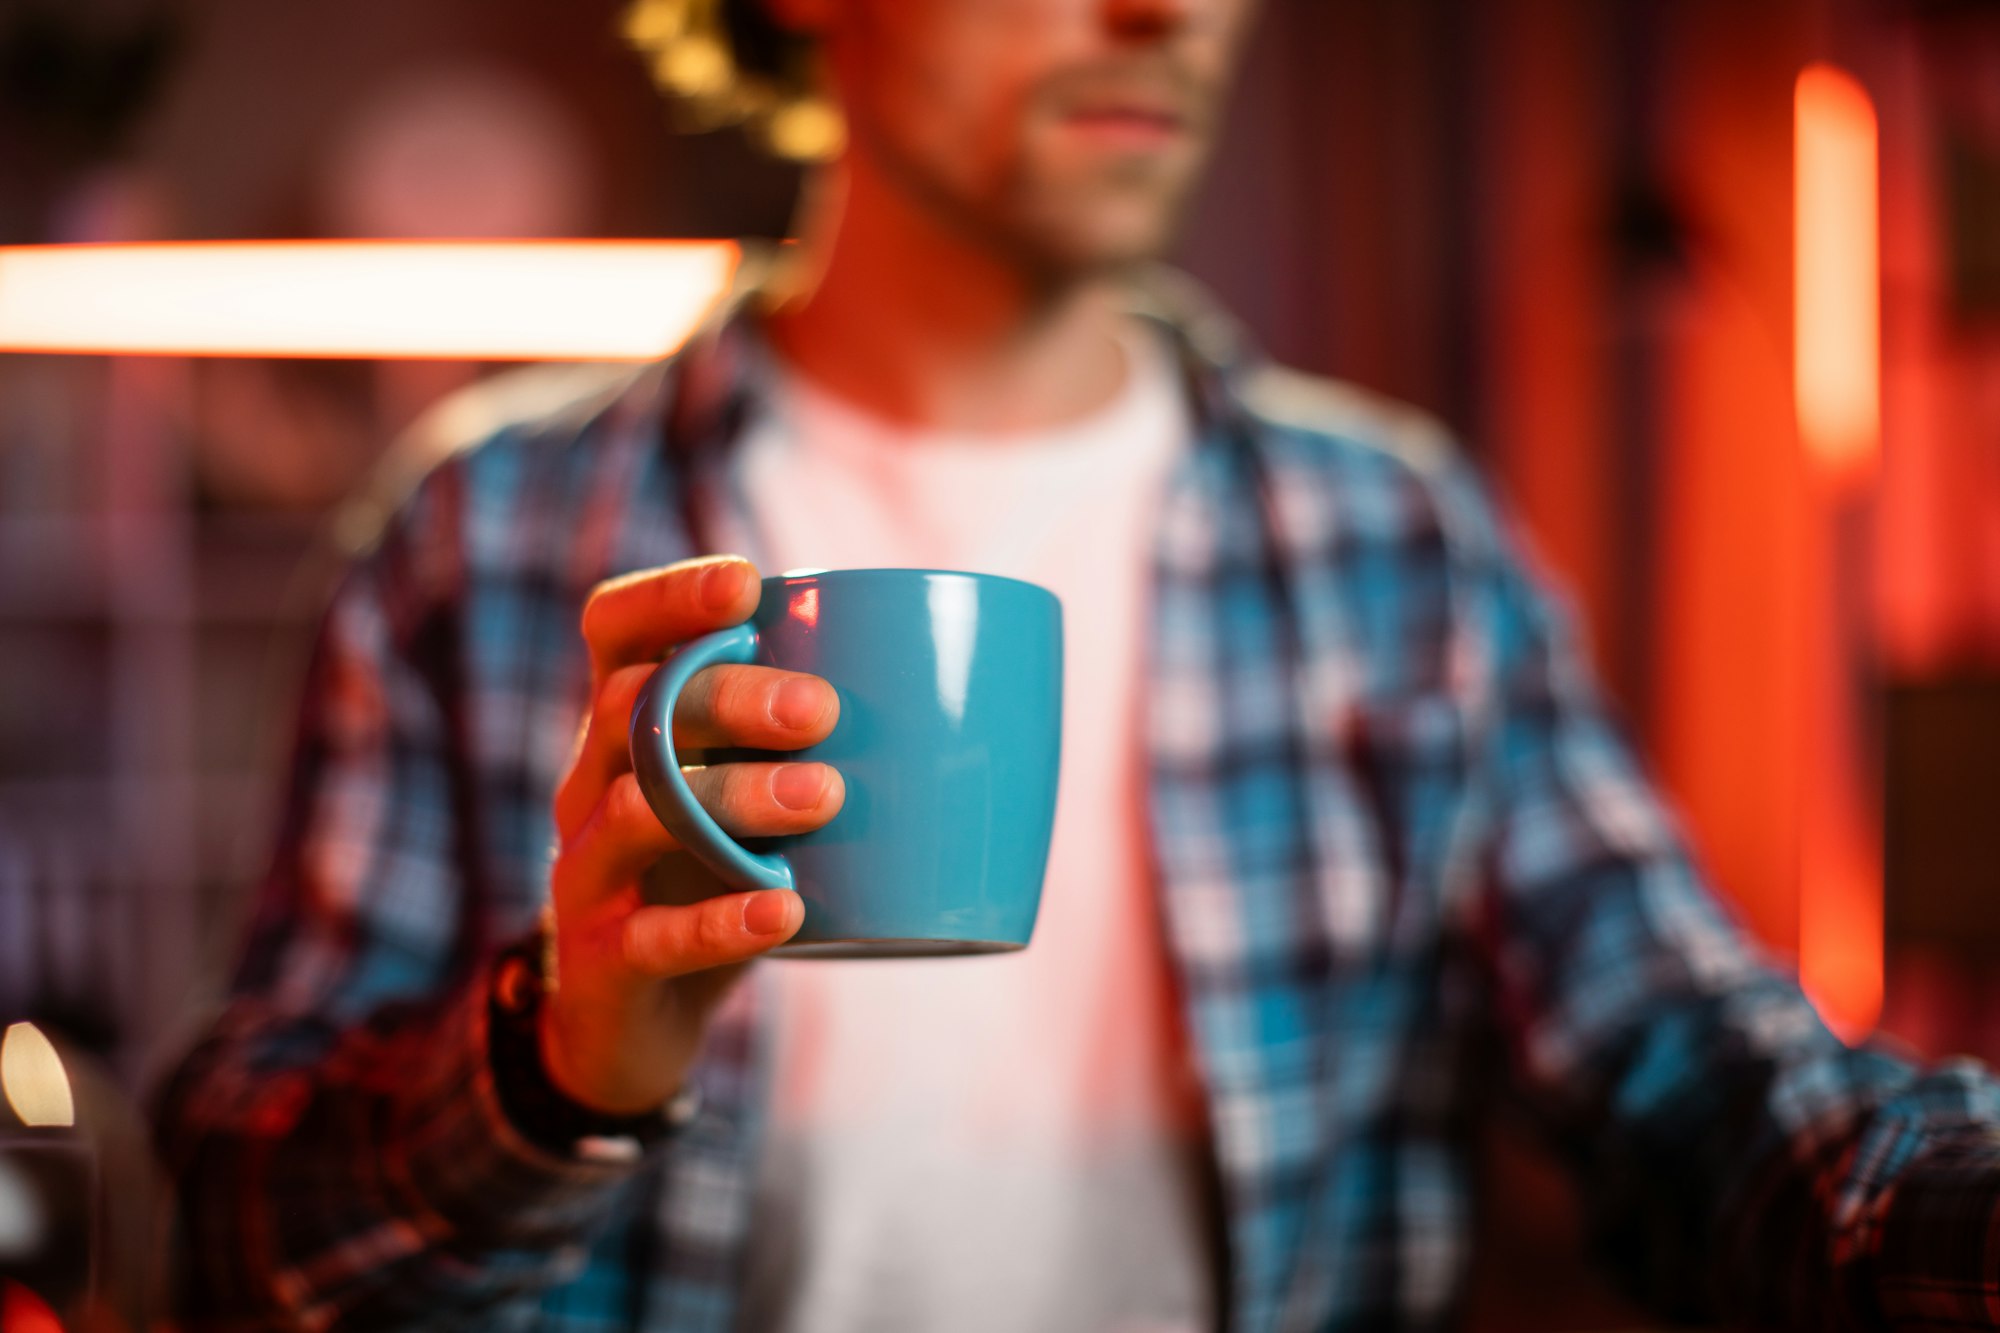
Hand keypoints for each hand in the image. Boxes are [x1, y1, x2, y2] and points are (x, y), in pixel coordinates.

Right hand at [539, 555, 841, 1113]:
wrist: (636, 1021)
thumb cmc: (719, 875)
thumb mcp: (754, 799)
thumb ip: (819, 746)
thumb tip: (987, 697)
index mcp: (626, 724)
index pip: (615, 628)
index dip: (667, 595)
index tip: (747, 585)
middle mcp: (589, 781)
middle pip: (633, 710)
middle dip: (727, 697)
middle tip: (824, 710)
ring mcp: (586, 870)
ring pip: (634, 811)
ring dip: (735, 797)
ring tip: (826, 796)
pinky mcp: (601, 958)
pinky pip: (650, 935)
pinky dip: (723, 923)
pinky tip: (787, 911)